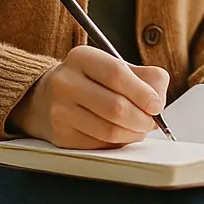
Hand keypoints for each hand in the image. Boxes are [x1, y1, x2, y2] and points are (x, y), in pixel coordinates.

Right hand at [8, 46, 169, 149]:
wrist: (44, 98)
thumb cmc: (88, 81)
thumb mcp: (111, 66)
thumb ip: (143, 76)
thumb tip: (159, 98)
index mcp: (81, 58)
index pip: (117, 74)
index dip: (143, 93)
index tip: (157, 105)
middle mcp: (66, 82)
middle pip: (115, 107)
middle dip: (142, 119)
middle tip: (152, 121)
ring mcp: (60, 111)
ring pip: (109, 130)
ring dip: (133, 134)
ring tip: (139, 128)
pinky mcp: (61, 137)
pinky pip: (100, 145)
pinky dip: (118, 143)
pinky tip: (121, 134)